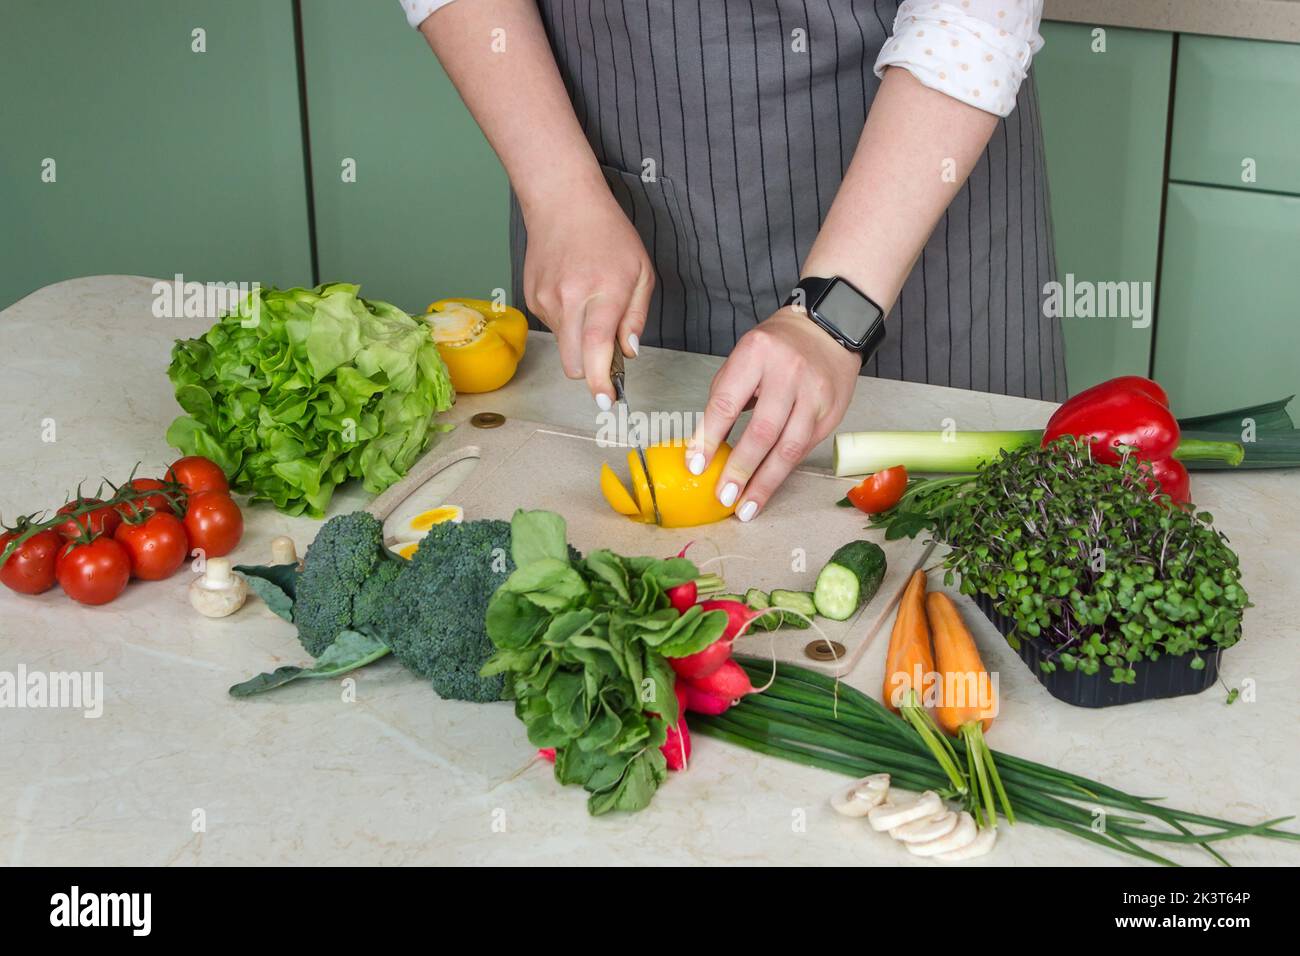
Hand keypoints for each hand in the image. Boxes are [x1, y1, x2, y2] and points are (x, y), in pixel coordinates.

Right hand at [521, 184, 654, 406]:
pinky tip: (574, 293)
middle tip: (609, 353)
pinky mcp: (532, 298)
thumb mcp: (640, 271)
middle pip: (575, 363)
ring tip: (591, 306)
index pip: (597, 348)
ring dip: (580, 342)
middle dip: (592, 370)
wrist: (561, 201)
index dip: (601, 382)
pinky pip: (553, 328)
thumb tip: (628, 352)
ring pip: (564, 347)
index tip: (607, 401)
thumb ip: (636, 316)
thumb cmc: (607, 233)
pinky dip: (567, 322)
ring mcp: (546, 300)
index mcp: (603, 292)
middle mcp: (570, 299)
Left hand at [688, 307, 861, 520]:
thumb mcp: (744, 356)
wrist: (830, 329)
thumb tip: (707, 444)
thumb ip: (726, 395)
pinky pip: (804, 448)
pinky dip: (783, 471)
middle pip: (762, 430)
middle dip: (740, 469)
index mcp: (756, 354)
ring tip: (746, 506)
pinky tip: (768, 487)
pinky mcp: (831, 412)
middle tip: (724, 496)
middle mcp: (788, 373)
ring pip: (789, 447)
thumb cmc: (778, 346)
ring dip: (765, 482)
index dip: (708, 438)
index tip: (695, 466)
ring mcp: (814, 394)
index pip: (726, 403)